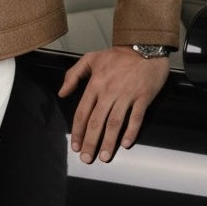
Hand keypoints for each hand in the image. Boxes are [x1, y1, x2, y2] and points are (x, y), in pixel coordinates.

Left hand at [58, 46, 169, 163]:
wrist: (144, 47)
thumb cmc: (118, 56)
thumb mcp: (91, 59)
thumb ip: (73, 75)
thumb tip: (62, 92)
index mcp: (95, 84)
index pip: (82, 112)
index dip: (78, 131)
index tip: (75, 145)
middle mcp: (109, 91)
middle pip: (97, 121)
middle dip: (90, 142)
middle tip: (86, 158)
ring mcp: (127, 95)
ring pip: (115, 123)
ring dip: (108, 142)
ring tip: (104, 156)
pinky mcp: (143, 97)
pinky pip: (136, 118)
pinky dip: (131, 131)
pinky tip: (126, 144)